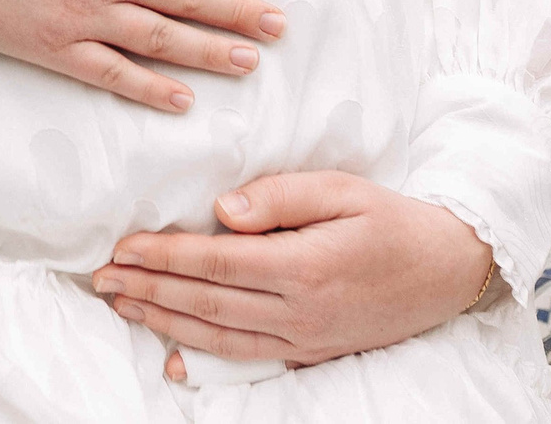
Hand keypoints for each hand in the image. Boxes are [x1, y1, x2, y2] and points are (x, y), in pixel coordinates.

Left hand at [92, 172, 495, 373]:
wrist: (449, 268)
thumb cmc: (392, 220)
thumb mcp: (342, 189)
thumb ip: (280, 196)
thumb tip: (222, 209)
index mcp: (305, 266)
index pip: (215, 262)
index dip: (163, 257)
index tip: (123, 248)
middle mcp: (301, 311)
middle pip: (207, 303)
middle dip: (148, 290)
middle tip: (102, 278)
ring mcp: (307, 340)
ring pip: (220, 336)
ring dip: (165, 322)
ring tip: (124, 305)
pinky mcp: (314, 353)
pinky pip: (250, 361)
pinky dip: (207, 359)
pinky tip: (176, 356)